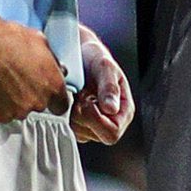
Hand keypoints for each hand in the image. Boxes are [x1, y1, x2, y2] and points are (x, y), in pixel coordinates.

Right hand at [0, 11, 69, 122]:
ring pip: (17, 110)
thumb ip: (51, 62)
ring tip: (1, 79)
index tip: (46, 93)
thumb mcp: (40, 42)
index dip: (53, 99)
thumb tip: (54, 67)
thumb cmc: (7, 39)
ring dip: (11, 99)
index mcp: (53, 86)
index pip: (61, 106)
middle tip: (17, 78)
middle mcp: (37, 102)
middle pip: (37, 106)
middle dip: (29, 94)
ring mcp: (16, 111)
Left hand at [71, 30, 134, 144]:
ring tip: (76, 94)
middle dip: (83, 115)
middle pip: (95, 135)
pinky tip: (71, 98)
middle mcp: (111, 121)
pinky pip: (69, 128)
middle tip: (81, 94)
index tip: (87, 101)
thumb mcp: (105, 67)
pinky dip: (66, 113)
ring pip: (79, 132)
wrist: (81, 55)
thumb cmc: (96, 59)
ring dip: (73, 113)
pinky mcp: (79, 123)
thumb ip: (109, 87)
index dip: (97, 121)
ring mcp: (95, 125)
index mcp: (124, 111)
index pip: (112, 133)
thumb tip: (111, 109)